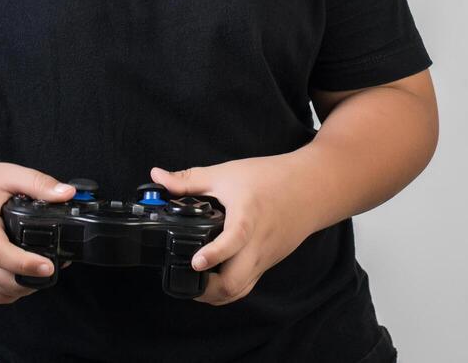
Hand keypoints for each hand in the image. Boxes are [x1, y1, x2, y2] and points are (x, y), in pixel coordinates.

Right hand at [0, 161, 75, 303]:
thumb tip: (66, 194)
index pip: (0, 253)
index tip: (49, 266)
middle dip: (34, 277)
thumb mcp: (7, 174)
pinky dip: (11, 291)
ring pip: (1, 292)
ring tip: (42, 269)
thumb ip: (37, 184)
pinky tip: (23, 276)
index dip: (27, 264)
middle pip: (5, 279)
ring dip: (25, 286)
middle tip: (56, 264)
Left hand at [150, 153, 316, 305]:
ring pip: (240, 290)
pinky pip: (248, 284)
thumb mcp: (226, 173)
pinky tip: (214, 279)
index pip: (234, 240)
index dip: (214, 254)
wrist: (311, 187)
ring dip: (217, 293)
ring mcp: (264, 257)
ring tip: (195, 283)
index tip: (196, 261)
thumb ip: (188, 180)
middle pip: (235, 282)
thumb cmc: (271, 178)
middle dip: (207, 290)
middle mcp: (257, 244)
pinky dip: (229, 288)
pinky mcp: (268, 262)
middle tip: (187, 277)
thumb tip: (156, 177)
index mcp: (248, 217)